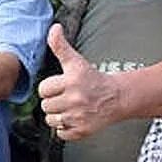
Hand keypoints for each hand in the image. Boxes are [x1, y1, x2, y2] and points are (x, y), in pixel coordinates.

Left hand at [38, 24, 117, 141]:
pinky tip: (76, 118)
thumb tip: (54, 28)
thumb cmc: (93, 79)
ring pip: (51, 120)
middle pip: (45, 106)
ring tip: (71, 108)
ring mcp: (79, 116)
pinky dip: (65, 128)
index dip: (51, 88)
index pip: (43, 89)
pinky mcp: (82, 131)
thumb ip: (60, 46)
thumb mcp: (76, 61)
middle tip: (68, 97)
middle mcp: (76, 99)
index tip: (63, 86)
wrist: (118, 97)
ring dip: (58, 115)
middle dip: (54, 102)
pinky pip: (60, 133)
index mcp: (72, 81)